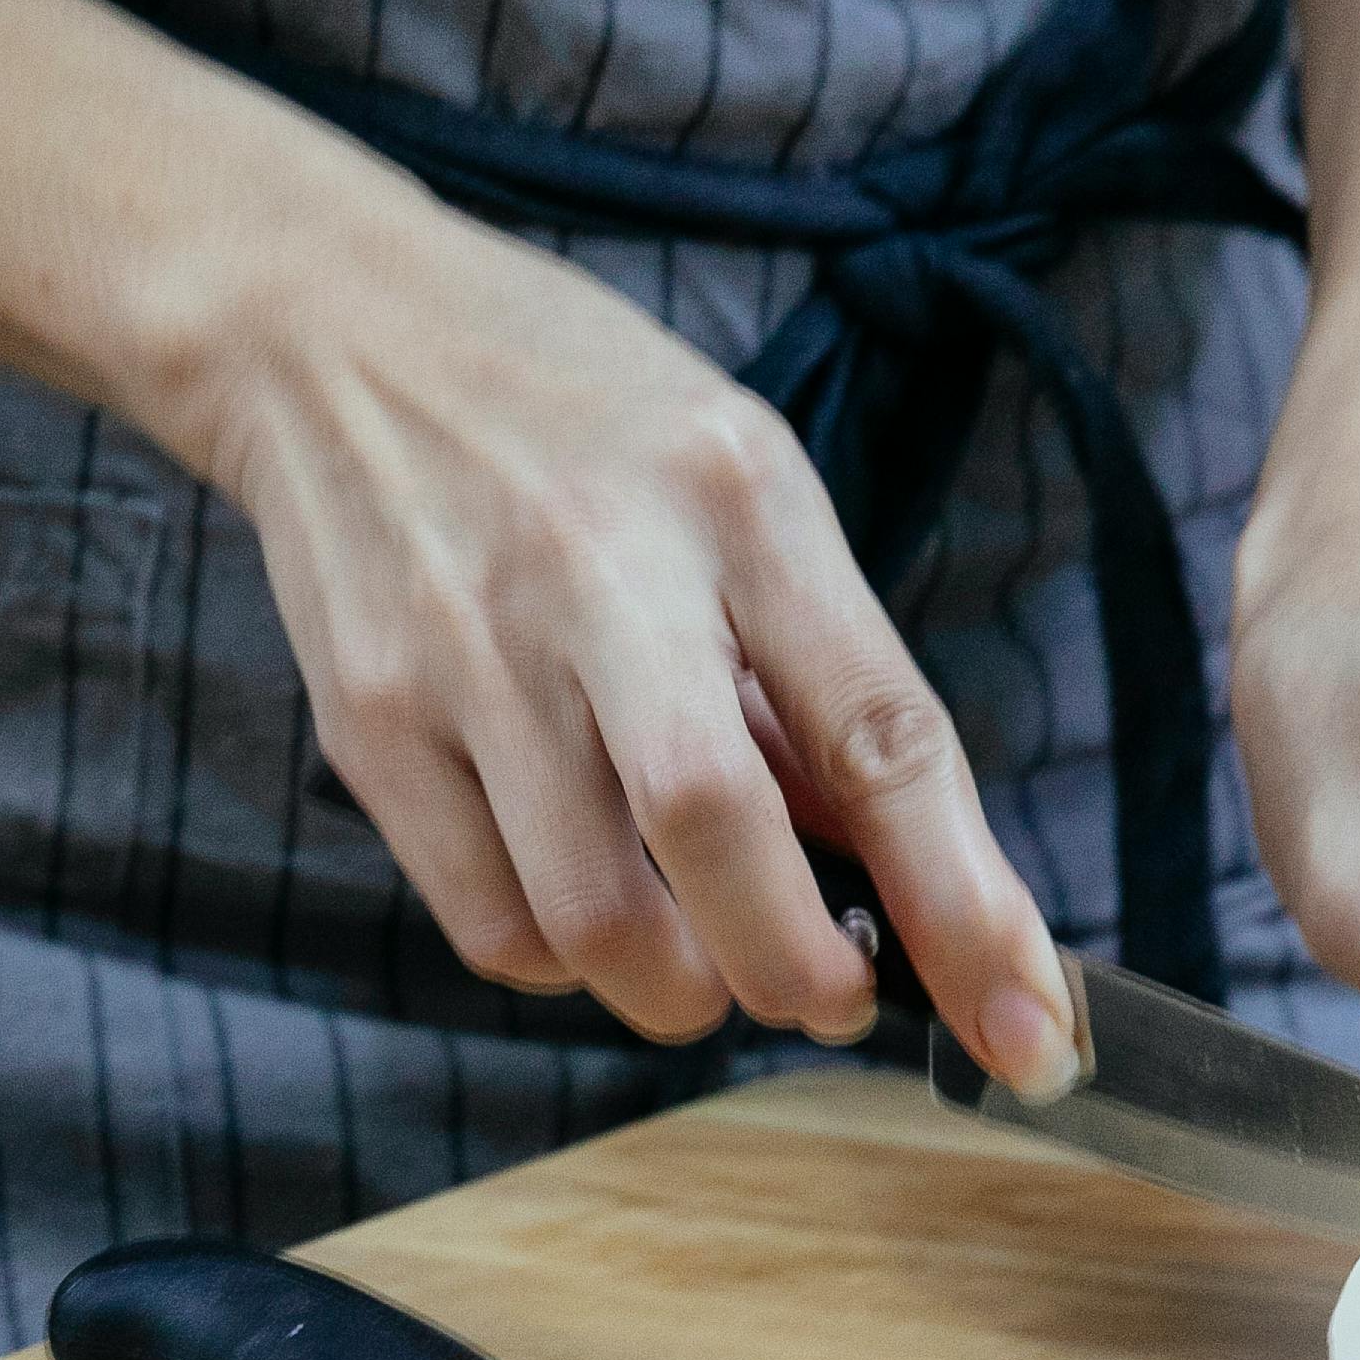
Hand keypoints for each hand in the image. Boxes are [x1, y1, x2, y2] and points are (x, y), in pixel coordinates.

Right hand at [162, 215, 1083, 1094]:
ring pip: (590, 922)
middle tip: (833, 992)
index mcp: (736, 500)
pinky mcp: (371, 724)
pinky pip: (490, 924)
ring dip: (679, 986)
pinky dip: (564, 959)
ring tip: (699, 943)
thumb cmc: (574, 419)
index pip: (879, 733)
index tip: (1029, 1024)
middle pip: (717, 834)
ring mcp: (468, 655)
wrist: (330, 334)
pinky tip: (585, 896)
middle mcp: (602, 575)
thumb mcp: (740, 489)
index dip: (964, 902)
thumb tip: (903, 879)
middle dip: (799, 971)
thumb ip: (817, 676)